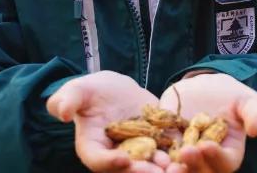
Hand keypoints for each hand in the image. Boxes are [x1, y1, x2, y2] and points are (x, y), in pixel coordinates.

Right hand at [47, 70, 171, 172]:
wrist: (115, 92)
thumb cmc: (91, 92)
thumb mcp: (78, 90)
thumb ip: (67, 100)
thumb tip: (61, 112)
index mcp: (93, 149)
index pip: (99, 161)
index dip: (110, 163)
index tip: (123, 159)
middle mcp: (116, 157)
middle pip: (129, 170)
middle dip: (144, 172)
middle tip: (160, 171)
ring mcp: (139, 154)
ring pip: (152, 166)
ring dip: (166, 169)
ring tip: (180, 166)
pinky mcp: (158, 145)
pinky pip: (170, 152)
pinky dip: (181, 155)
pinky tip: (195, 152)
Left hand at [158, 73, 256, 172]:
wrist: (204, 88)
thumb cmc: (231, 96)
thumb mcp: (247, 100)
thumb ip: (255, 114)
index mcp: (227, 156)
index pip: (223, 163)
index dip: (215, 157)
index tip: (205, 145)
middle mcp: (205, 162)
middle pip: (198, 171)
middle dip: (190, 165)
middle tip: (183, 153)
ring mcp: (183, 157)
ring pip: (177, 169)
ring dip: (168, 169)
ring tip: (162, 160)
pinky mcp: (164, 147)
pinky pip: (156, 155)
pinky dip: (150, 156)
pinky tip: (141, 150)